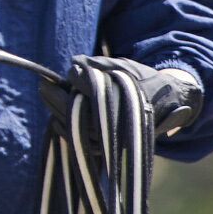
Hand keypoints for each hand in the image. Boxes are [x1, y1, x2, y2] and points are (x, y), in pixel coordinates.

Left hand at [37, 57, 200, 139]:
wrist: (170, 102)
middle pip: (82, 115)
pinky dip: (67, 130)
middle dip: (59, 100)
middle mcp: (125, 122)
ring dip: (59, 113)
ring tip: (46, 94)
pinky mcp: (113, 149)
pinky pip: (84, 143)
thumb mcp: (123, 66)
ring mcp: (119, 139)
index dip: (77, 81)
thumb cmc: (143, 79)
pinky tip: (55, 116)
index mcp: (131, 100)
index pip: (94, 92)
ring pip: (81, 131)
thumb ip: (99, 65)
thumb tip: (73, 65)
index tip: (69, 72)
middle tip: (42, 86)